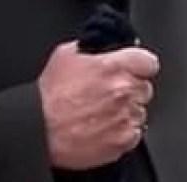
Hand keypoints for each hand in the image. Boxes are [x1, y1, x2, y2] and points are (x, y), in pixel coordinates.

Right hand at [38, 41, 159, 169]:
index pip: (149, 62)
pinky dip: (123, 132)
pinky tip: (104, 128)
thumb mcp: (66, 56)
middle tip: (109, 95)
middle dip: (131, 90)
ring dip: (127, 112)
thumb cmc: (48, 96)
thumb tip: (106, 47)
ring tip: (102, 114)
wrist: (37, 130)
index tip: (133, 71)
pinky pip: (135, 134)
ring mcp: (126, 116)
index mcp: (115, 66)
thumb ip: (93, 48)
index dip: (140, 67)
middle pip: (145, 88)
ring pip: (140, 111)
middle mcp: (125, 90)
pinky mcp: (123, 139)